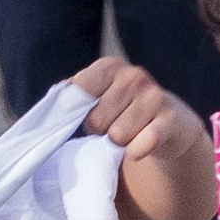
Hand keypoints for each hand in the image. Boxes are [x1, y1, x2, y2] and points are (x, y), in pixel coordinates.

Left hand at [74, 58, 214, 219]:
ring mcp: (155, 97)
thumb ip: (72, 97)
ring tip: (130, 134)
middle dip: (101, 131)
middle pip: (96, 120)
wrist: (170, 124)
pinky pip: (140, 147)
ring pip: (117, 136)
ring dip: (120, 143)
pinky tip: (144, 145)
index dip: (80, 113)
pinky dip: (137, 153)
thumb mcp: (97, 98)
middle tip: (114, 127)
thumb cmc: (122, 111)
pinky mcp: (171, 122)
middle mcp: (134, 76)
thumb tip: (48, 109)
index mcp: (110, 66)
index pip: (79, 92)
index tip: (88, 116)